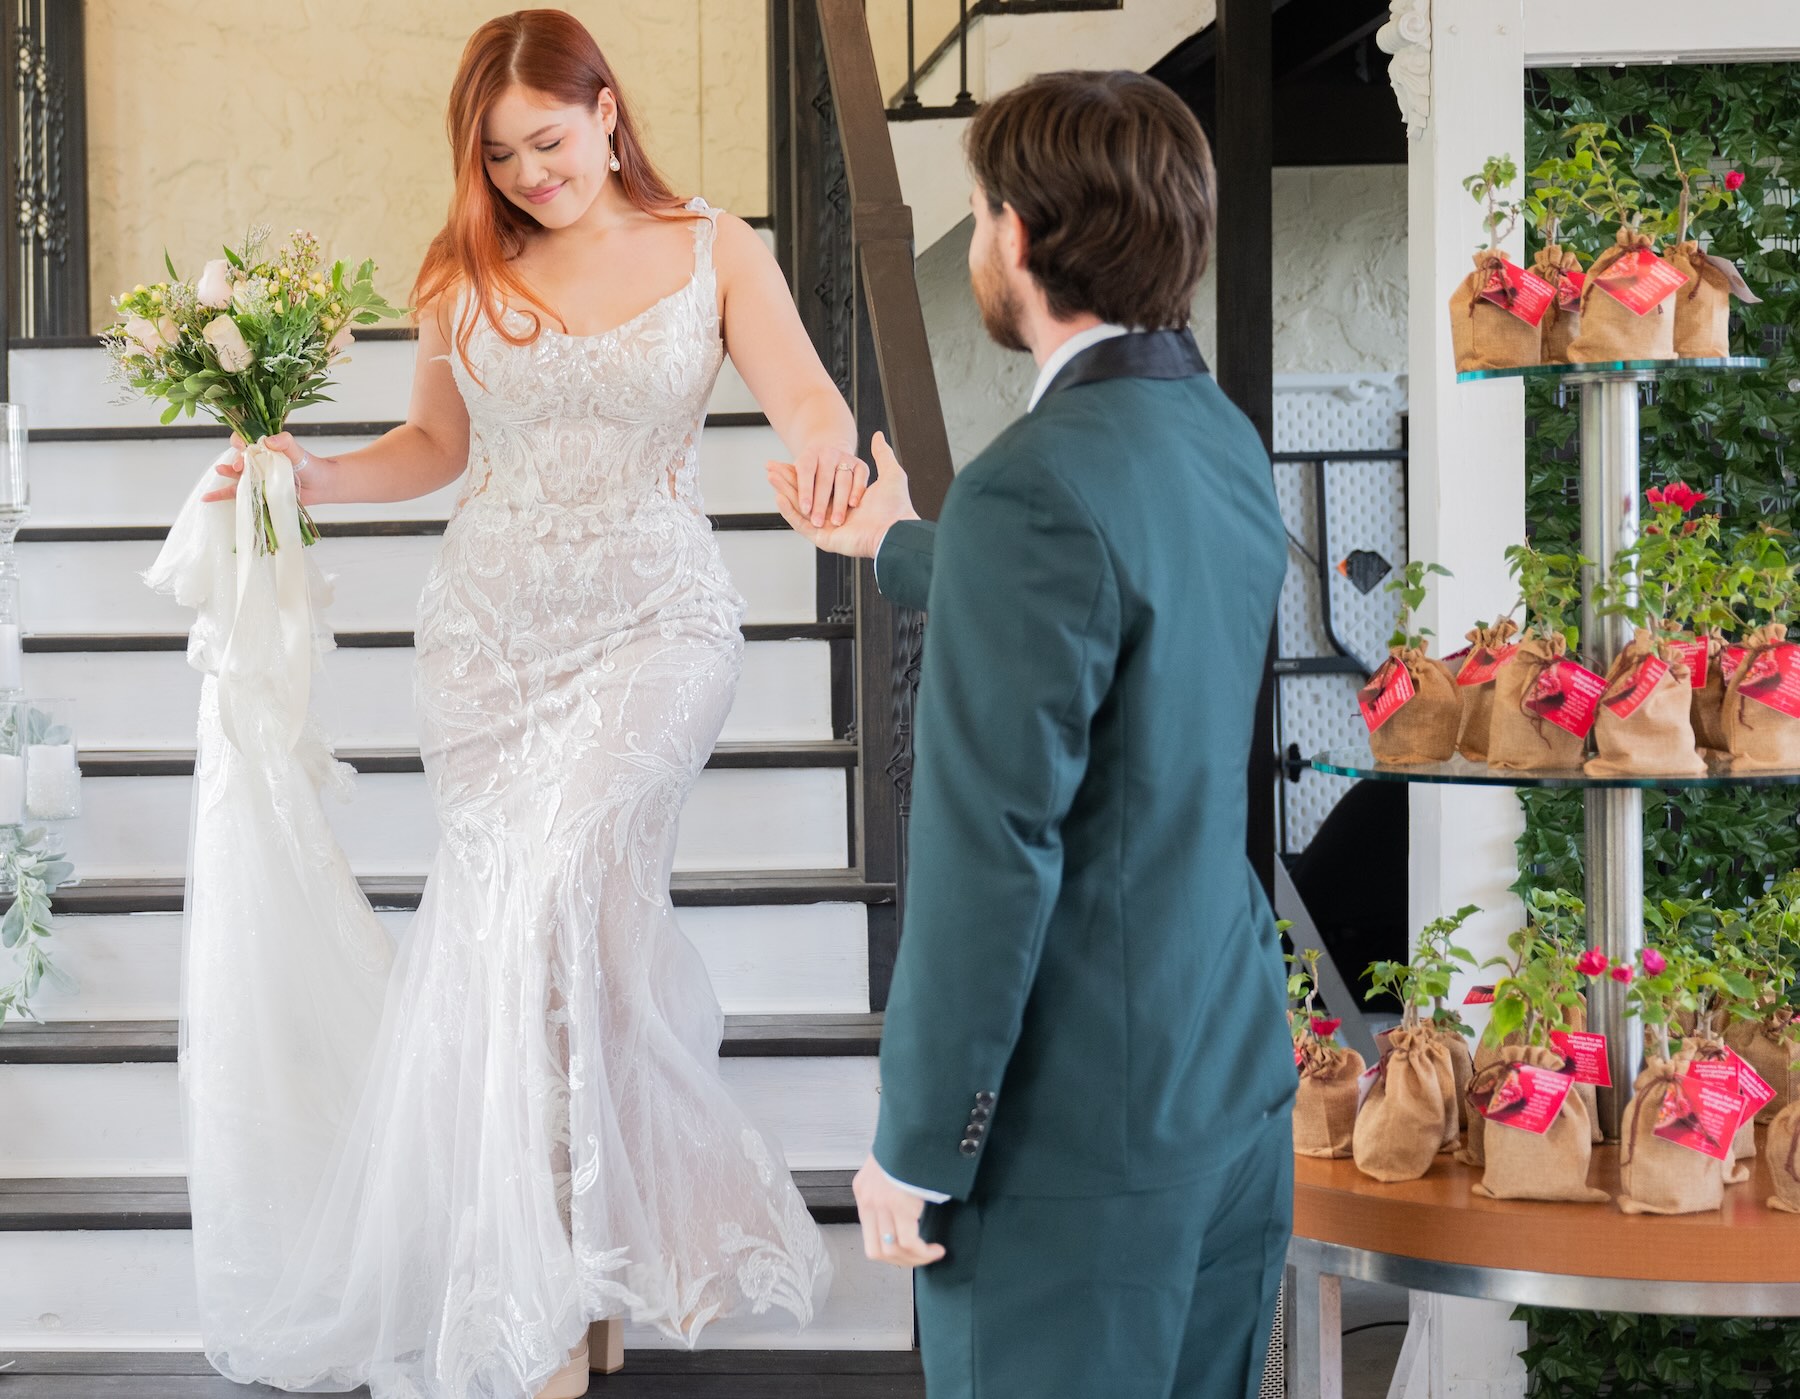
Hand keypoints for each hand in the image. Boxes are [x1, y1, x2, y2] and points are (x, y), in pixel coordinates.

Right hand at [201, 432, 331, 505]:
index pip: (244, 440)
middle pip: (238, 456)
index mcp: (264, 447)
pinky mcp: (257, 492)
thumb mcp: (298, 452)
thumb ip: (286, 442)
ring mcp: (256, 476)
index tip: (244, 449)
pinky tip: (207, 497)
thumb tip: (269, 441)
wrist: (321, 485)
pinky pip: (237, 493)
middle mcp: (257, 460)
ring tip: (221, 472)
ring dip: (226, 473)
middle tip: (239, 467)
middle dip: (235, 460)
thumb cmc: (310, 465)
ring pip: (235, 474)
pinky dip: (221, 495)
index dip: (240, 443)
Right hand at [768, 431, 918, 559]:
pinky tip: (779, 496)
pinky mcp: (823, 539)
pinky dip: (789, 510)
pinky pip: (801, 524)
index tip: (786, 461)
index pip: (818, 482)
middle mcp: (835, 513)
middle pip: (804, 493)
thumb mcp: (890, 473)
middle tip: (769, 468)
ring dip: (784, 491)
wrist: (896, 531)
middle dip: (787, 479)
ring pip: (800, 507)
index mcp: (845, 500)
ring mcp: (828, 527)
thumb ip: (881, 455)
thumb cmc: (895, 505)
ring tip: (770, 476)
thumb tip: (877, 435)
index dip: (801, 471)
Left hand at [852, 1154, 946, 1269]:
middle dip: (903, 1261)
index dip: (890, 1253)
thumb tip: (907, 1210)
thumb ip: (890, 1188)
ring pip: (894, 1251)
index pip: (870, 1240)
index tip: (908, 1252)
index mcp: (863, 1192)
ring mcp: (882, 1205)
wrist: (912, 1129)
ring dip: (916, 1259)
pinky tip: (936, 1249)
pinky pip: (909, 1243)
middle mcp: (868, 1202)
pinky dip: (924, 1252)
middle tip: (921, 1258)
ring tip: (932, 1253)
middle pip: (879, 1252)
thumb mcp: (889, 1167)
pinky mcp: (899, 1205)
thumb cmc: (905, 1146)